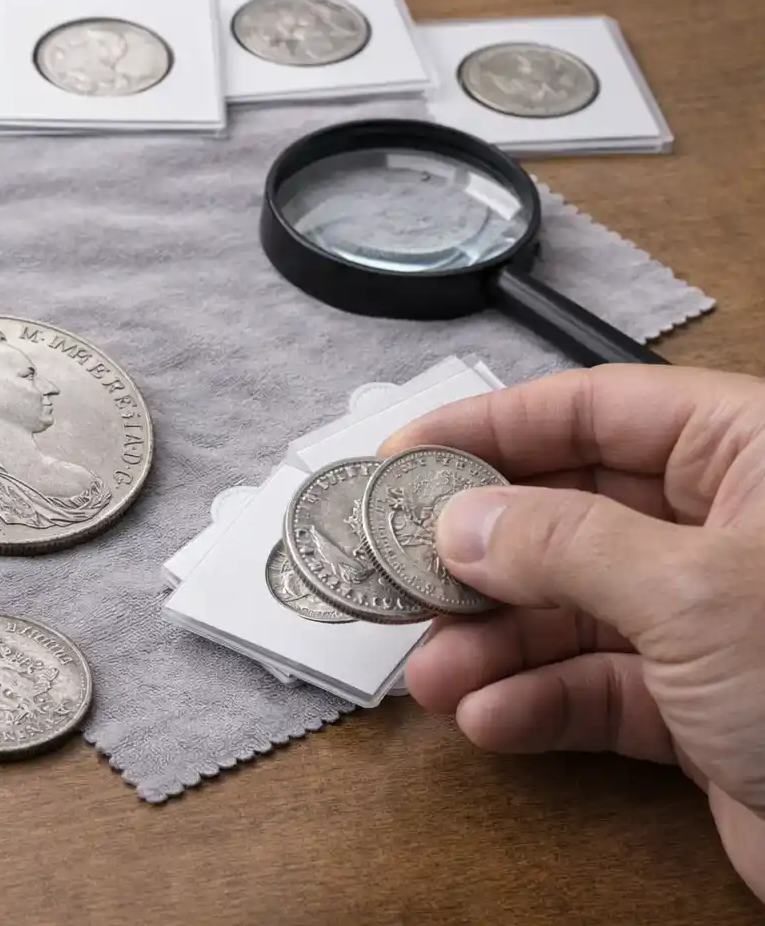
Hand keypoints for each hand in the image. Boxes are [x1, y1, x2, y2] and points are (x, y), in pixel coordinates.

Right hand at [381, 364, 764, 899]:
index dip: (493, 427)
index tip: (404, 454)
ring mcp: (717, 621)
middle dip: (482, 554)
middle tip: (401, 572)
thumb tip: (463, 521)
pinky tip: (491, 718)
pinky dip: (540, 703)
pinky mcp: (708, 707)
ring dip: (495, 643)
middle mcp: (731, 530)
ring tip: (432, 669)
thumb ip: (564, 544)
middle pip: (571, 514)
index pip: (597, 411)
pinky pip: (600, 687)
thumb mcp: (693, 592)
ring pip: (574, 609)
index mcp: (753, 456)